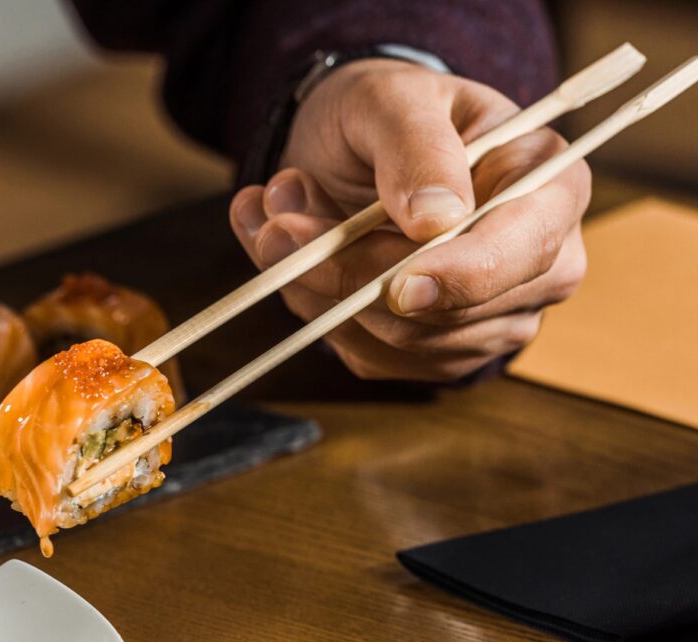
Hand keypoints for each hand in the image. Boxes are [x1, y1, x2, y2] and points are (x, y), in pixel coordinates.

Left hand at [229, 60, 588, 381]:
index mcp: (552, 188)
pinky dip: (311, 304)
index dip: (462, 276)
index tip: (399, 284)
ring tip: (280, 216)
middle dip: (349, 270)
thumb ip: (416, 148)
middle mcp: (537, 266)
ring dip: (315, 282)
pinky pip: (363, 351)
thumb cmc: (391, 114)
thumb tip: (436, 219)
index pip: (526, 251)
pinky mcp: (430, 353)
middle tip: (277, 221)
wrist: (358, 148)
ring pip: (393, 336)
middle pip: (445, 308)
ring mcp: (487, 319)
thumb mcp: (396, 100)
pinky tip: (288, 252)